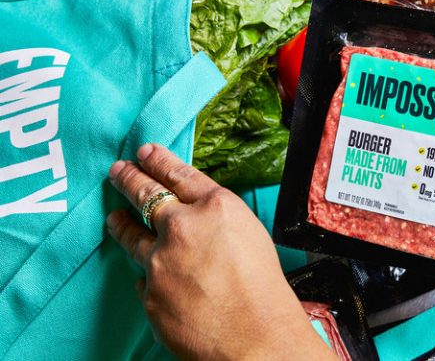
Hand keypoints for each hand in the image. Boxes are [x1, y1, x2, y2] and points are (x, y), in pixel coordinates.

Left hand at [107, 144, 334, 359]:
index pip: (178, 174)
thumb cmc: (265, 291)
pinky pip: (144, 279)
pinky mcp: (149, 295)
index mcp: (216, 207)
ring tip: (113, 217)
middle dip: (129, 179)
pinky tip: (155, 277)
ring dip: (121, 223)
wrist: (256, 339)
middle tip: (118, 170)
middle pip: (146, 195)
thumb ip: (218, 219)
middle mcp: (183, 228)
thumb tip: (195, 217)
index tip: (145, 152)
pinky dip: (150, 276)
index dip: (159, 160)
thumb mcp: (251, 235)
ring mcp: (160, 262)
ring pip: (131, 236)